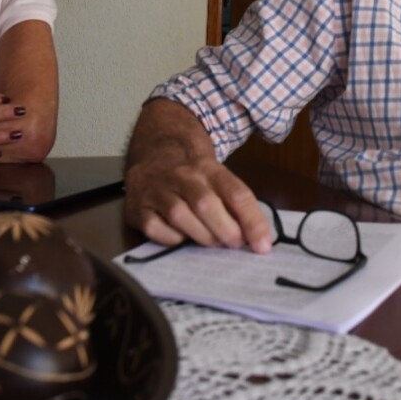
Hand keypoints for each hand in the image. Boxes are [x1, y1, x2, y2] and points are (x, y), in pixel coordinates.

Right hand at [124, 153, 272, 252]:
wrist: (154, 154)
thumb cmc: (194, 177)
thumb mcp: (218, 179)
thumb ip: (236, 205)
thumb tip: (258, 240)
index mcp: (209, 168)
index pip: (235, 193)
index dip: (252, 221)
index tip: (263, 245)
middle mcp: (182, 176)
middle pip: (206, 203)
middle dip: (225, 230)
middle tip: (235, 244)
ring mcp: (157, 191)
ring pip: (180, 216)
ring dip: (202, 236)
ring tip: (212, 242)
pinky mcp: (137, 208)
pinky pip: (155, 229)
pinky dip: (171, 239)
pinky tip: (181, 237)